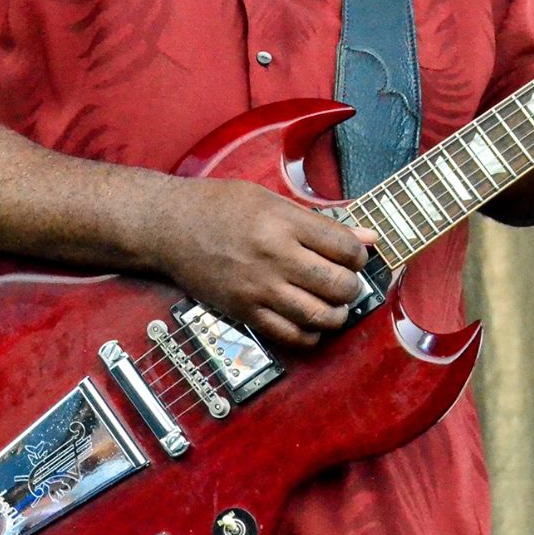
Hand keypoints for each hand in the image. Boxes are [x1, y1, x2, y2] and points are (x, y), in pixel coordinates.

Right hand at [144, 178, 374, 351]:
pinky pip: (291, 335)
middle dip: (352, 285)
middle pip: (339, 284)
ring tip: (332, 303)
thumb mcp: (268, 199)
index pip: (345, 247)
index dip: (359, 254)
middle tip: (345, 280)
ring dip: (337, 312)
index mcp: (282, 223)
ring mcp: (259, 288)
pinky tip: (308, 321)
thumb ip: (318, 220)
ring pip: (321, 315)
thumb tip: (366, 237)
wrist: (167, 227)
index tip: (353, 254)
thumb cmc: (215, 206)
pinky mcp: (244, 311)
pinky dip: (310, 334)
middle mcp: (274, 257)